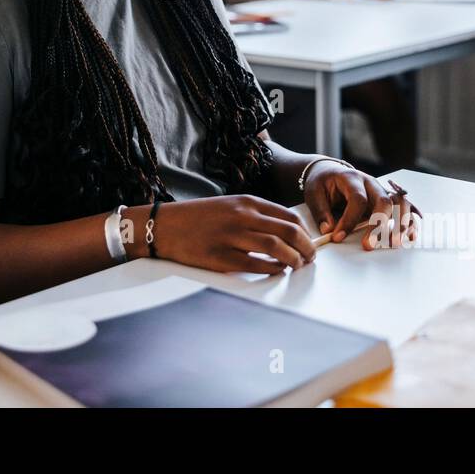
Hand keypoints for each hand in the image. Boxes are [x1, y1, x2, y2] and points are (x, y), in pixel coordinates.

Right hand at [130, 195, 316, 274]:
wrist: (165, 225)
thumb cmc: (199, 218)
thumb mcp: (230, 206)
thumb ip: (256, 215)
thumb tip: (286, 233)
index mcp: (246, 202)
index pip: (289, 216)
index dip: (305, 233)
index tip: (310, 243)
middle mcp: (241, 216)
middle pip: (288, 231)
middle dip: (306, 247)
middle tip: (310, 258)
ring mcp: (231, 236)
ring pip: (276, 248)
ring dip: (293, 259)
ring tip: (296, 266)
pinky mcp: (220, 257)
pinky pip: (255, 265)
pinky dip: (272, 269)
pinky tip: (276, 271)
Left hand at [302, 162, 418, 249]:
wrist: (330, 172)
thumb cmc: (323, 183)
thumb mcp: (314, 194)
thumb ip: (321, 212)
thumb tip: (329, 231)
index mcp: (352, 178)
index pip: (357, 199)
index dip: (349, 220)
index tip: (338, 236)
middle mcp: (371, 183)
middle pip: (384, 200)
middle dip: (379, 224)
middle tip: (369, 244)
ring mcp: (381, 190)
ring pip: (400, 203)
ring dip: (400, 223)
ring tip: (395, 242)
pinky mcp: (387, 199)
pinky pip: (405, 207)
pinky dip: (410, 220)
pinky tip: (411, 235)